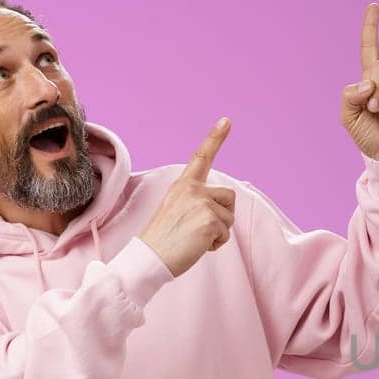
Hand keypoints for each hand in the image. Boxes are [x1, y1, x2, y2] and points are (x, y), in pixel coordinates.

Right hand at [138, 118, 237, 276]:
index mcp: (183, 185)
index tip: (227, 120)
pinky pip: (226, 233)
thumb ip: (197, 202)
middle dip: (222, 215)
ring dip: (217, 232)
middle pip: (229, 197)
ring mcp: (201, 203)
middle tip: (197, 229)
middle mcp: (192, 189)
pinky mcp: (210, 220)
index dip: (215, 138)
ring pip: (229, 218)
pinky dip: (216, 244)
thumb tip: (220, 210)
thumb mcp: (177, 210)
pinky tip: (196, 246)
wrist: (148, 257)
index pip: (201, 157)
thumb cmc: (163, 240)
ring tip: (193, 238)